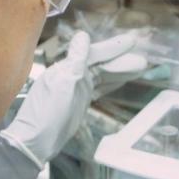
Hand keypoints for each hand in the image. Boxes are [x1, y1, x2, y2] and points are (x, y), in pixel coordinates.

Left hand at [0, 31, 136, 167]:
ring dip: (119, 72)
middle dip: (121, 62)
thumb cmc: (47, 115)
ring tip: (139, 69)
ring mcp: (76, 88)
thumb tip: (83, 35)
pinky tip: (121, 81)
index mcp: (67, 68)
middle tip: (142, 62)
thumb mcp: (64, 85)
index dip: (113, 48)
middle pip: (101, 64)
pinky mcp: (79, 101)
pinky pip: (98, 87)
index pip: (95, 53)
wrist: (35, 142)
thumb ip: (76, 60)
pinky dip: (110, 83)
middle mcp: (72, 75)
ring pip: (102, 76)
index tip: (132, 41)